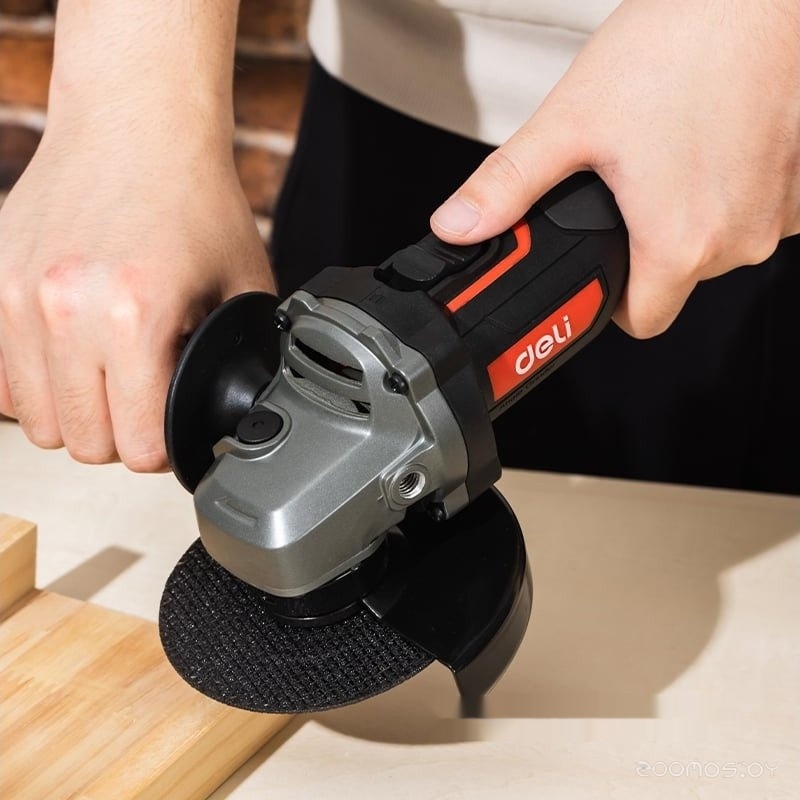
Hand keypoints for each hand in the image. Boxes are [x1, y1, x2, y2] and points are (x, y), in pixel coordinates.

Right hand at [0, 122, 272, 470]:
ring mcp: (17, 298)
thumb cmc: (194, 198)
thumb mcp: (244, 284)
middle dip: (120, 439)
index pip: (135, 443)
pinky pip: (1, 380)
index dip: (161, 449)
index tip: (171, 432)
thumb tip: (240, 403)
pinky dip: (36, 388)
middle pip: (82, 442)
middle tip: (145, 410)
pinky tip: (73, 366)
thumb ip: (243, 353)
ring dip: (77, 419)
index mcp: (135, 315)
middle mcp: (66, 311)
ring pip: (36, 421)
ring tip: (110, 388)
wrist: (138, 126)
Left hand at [430, 0, 799, 336]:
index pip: (642, 321)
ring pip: (719, 245)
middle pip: (678, 281)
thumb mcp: (570, 122)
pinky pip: (758, 212)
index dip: (612, 303)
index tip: (599, 272)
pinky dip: (732, 190)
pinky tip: (713, 145)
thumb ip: (507, 186)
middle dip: (646, 248)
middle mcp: (740, 238)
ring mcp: (782, 212)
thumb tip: (457, 227)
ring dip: (691, 216)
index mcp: (681, 242)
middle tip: (628, 189)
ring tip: (670, 154)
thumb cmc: (681, 44)